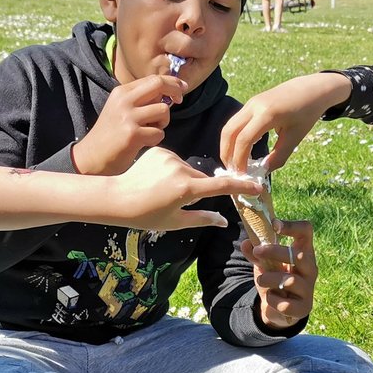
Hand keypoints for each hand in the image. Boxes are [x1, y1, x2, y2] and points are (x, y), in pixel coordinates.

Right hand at [72, 74, 185, 175]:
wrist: (91, 157)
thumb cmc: (110, 135)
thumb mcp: (120, 110)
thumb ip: (140, 100)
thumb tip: (167, 93)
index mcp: (121, 92)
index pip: (152, 79)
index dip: (171, 81)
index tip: (181, 87)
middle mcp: (124, 101)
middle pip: (159, 84)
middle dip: (175, 90)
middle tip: (180, 99)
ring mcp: (128, 117)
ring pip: (163, 110)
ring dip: (163, 123)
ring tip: (150, 130)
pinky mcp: (133, 135)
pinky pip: (159, 133)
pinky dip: (155, 139)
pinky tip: (143, 143)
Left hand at [110, 147, 258, 230]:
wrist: (116, 198)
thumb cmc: (145, 215)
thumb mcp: (175, 222)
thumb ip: (202, 218)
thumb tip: (224, 222)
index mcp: (186, 189)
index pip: (221, 186)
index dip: (241, 186)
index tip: (257, 186)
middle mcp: (181, 169)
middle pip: (202, 178)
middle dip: (199, 189)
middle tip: (179, 202)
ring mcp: (170, 157)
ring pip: (188, 170)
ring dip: (184, 180)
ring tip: (162, 191)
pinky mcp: (160, 150)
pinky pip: (175, 161)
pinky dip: (171, 170)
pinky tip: (155, 180)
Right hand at [220, 72, 351, 173]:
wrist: (312, 88)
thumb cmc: (307, 112)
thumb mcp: (295, 137)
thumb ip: (279, 156)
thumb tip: (263, 171)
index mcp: (267, 114)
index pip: (244, 139)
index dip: (240, 159)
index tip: (242, 175)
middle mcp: (254, 106)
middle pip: (229, 132)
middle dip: (227, 153)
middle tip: (233, 170)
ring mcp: (250, 103)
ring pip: (229, 126)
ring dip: (228, 145)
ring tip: (234, 162)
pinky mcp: (251, 103)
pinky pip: (236, 122)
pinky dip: (234, 137)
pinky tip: (241, 150)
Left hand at [248, 220, 314, 328]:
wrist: (280, 308)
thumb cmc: (275, 279)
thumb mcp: (264, 264)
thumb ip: (255, 254)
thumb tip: (246, 243)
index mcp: (303, 252)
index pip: (306, 231)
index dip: (292, 225)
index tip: (274, 225)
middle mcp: (310, 268)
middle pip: (298, 255)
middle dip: (274, 251)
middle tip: (257, 252)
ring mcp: (309, 288)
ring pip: (290, 280)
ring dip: (269, 278)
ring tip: (261, 280)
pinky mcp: (304, 307)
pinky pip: (286, 303)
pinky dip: (272, 300)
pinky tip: (271, 298)